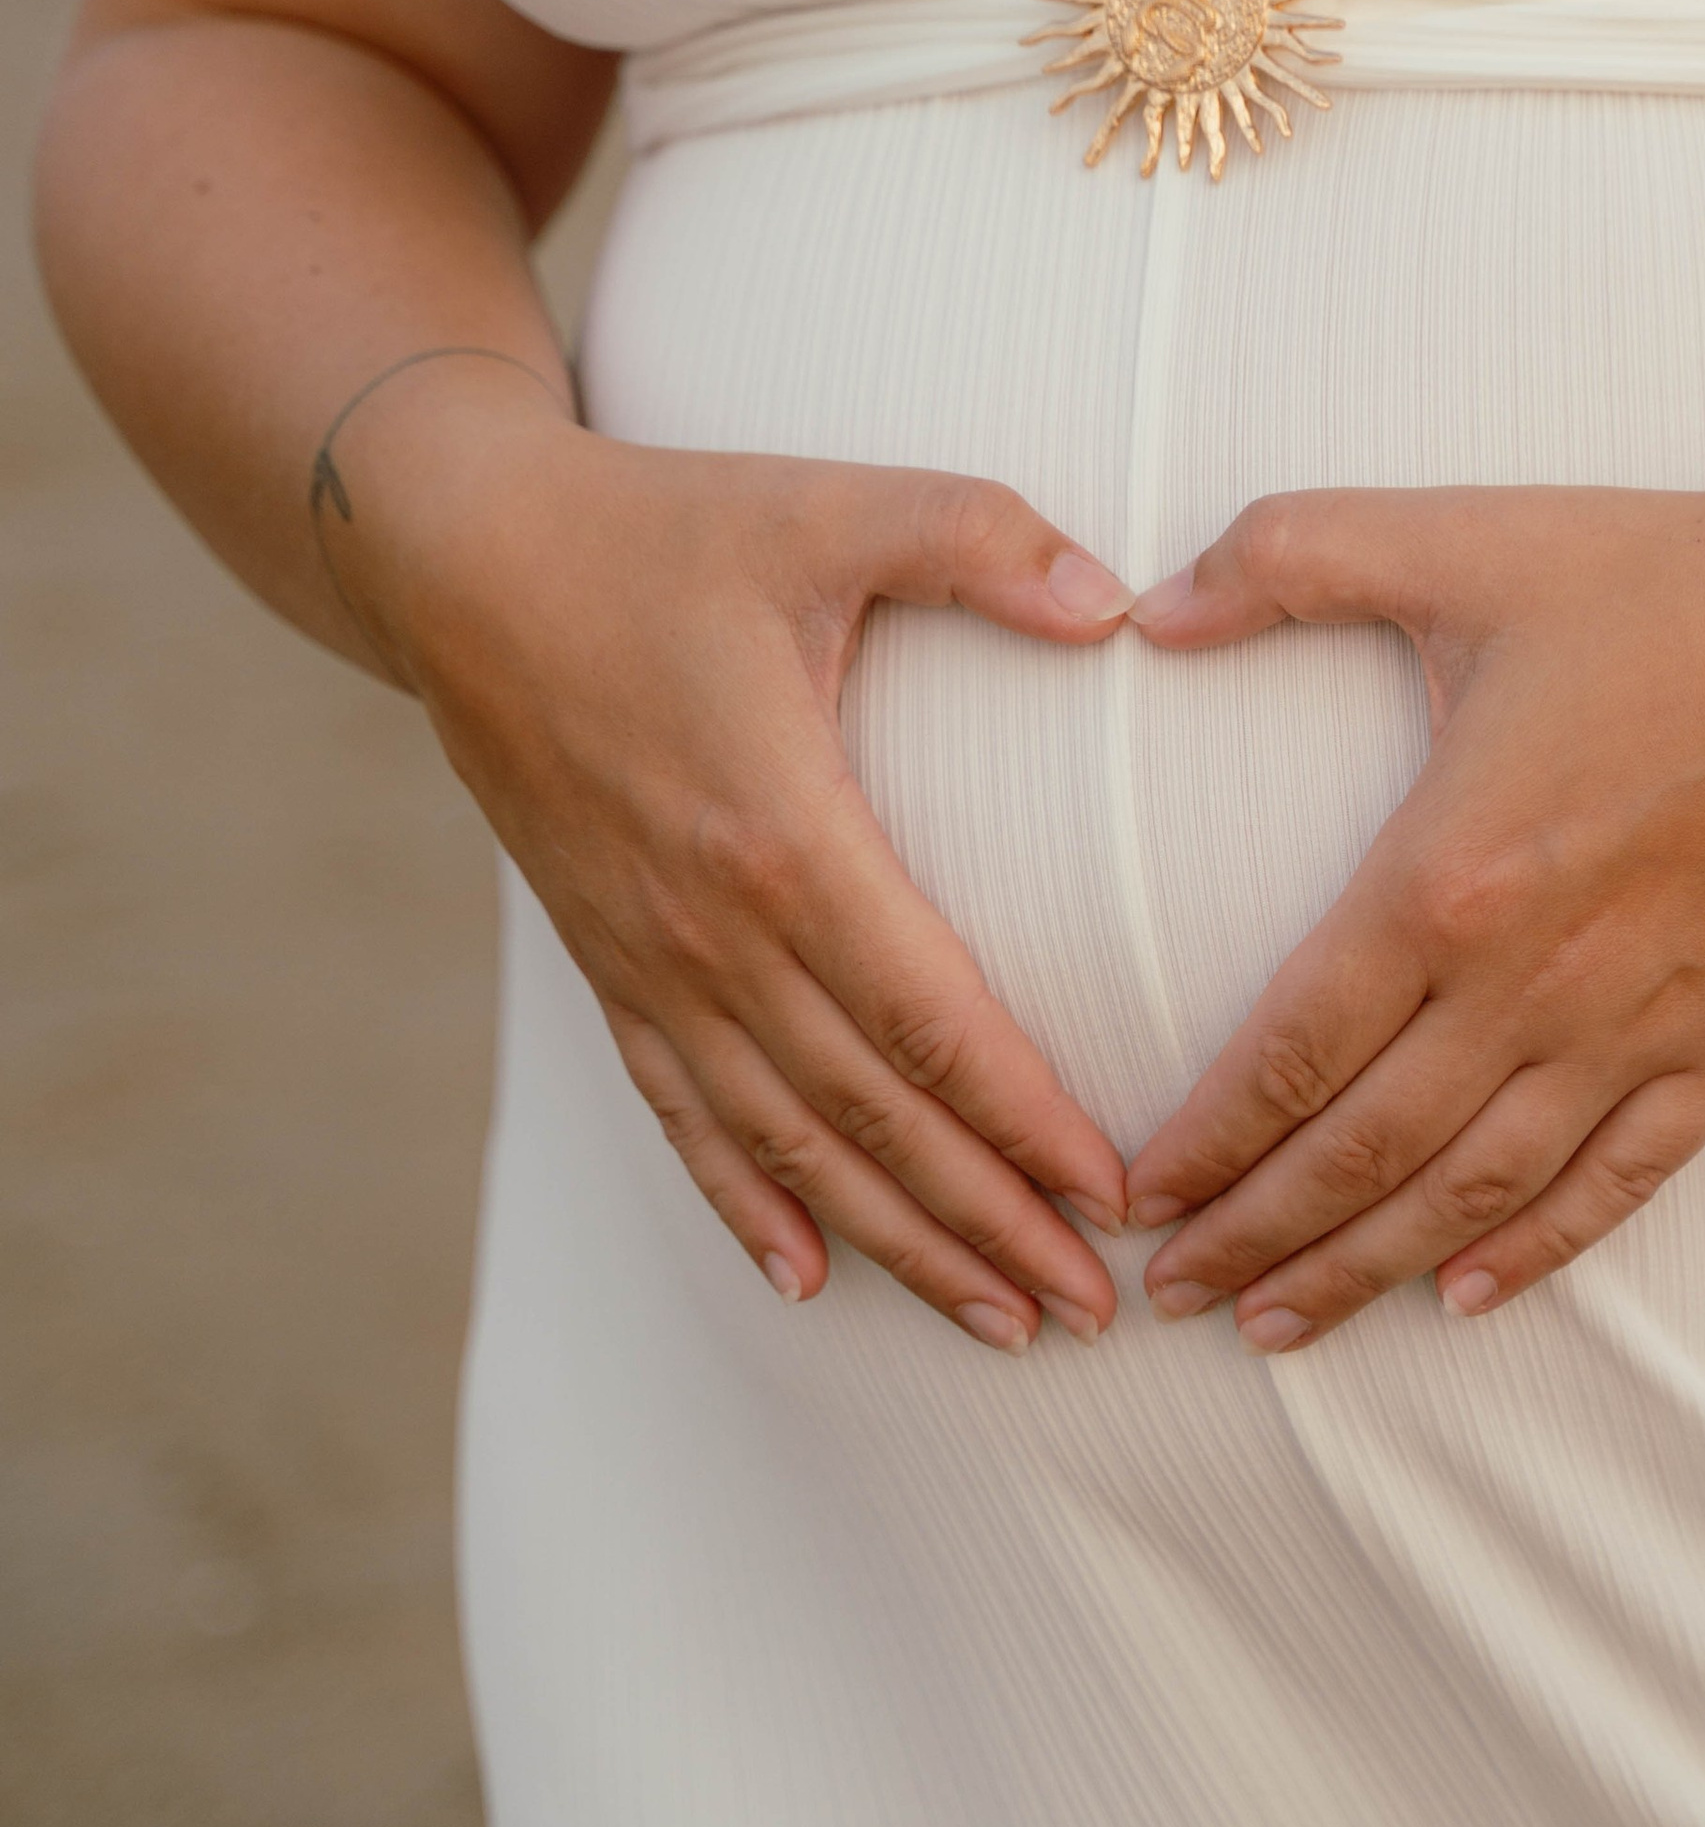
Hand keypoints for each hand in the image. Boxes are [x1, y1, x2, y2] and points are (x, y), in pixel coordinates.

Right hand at [323, 357, 1133, 1351]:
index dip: (1028, 1120)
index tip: (1117, 1195)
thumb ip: (984, 541)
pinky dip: (745, 1206)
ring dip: (896, 1241)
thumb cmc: (666, 527)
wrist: (460, 555)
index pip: (930, 1020)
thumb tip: (1121, 606)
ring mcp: (649, 960)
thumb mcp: (832, 505)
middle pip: (872, 1116)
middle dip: (989, 1222)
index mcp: (783, 832)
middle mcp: (712, 928)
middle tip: (1094, 1310)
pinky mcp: (606, 963)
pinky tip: (807, 1279)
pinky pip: (683, 1113)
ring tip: (997, 1321)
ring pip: (787, 1144)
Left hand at [1123, 452, 1704, 1350]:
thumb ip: (1284, 558)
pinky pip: (1614, 1183)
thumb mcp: (1461, 541)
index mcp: (1445, 876)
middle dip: (1253, 1235)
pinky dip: (1532, 1252)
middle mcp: (1531, 983)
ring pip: (1472, 1194)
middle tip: (1169, 1294)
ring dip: (1363, 1270)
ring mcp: (1636, 1029)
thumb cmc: (1674, 582)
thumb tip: (1145, 606)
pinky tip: (1462, 1297)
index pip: (1289, 1051)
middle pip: (1361, 1152)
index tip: (1133, 1200)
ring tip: (1275, 1326)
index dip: (1203, 1142)